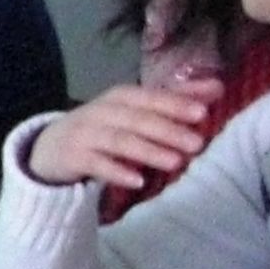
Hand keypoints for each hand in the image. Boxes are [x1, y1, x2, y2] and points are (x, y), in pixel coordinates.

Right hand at [26, 86, 211, 192]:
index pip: (150, 98)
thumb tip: (218, 87)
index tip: (202, 114)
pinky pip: (96, 165)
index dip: (174, 104)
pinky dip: (117, 172)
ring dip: (148, 151)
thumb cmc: (105, 125)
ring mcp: (86, 134)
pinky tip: (138, 181)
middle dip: (167, 130)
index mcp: (121, 96)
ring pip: (120, 141)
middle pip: (137, 119)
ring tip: (176, 163)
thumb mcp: (136, 109)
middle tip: (197, 143)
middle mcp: (102, 111)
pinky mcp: (74, 158)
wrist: (51, 146)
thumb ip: (175, 99)